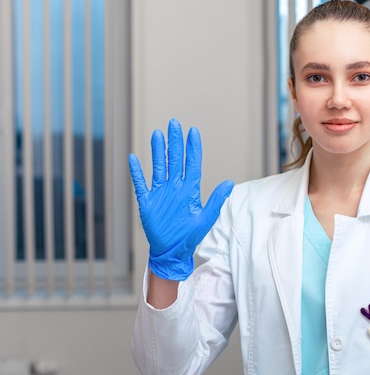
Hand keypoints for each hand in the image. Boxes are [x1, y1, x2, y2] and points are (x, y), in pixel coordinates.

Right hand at [128, 118, 233, 280]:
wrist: (172, 251)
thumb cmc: (190, 236)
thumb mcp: (206, 218)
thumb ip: (216, 200)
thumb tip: (230, 182)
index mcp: (190, 190)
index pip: (192, 163)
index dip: (193, 147)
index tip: (193, 131)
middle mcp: (175, 187)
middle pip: (175, 159)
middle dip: (175, 141)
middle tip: (174, 123)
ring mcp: (160, 193)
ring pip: (159, 166)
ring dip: (157, 150)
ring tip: (158, 133)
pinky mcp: (147, 201)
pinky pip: (141, 184)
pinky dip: (137, 172)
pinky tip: (134, 158)